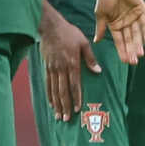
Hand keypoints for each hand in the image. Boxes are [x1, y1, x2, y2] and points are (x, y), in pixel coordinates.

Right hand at [41, 6, 99, 121]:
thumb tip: (98, 71)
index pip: (74, 84)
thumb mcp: (83, 42)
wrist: (50, 26)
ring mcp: (52, 69)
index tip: (77, 109)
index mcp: (72, 63)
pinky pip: (47, 84)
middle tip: (67, 118)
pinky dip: (49, 95)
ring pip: (54, 90)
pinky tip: (51, 104)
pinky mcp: (46, 67)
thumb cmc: (69, 33)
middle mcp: (61, 68)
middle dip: (65, 106)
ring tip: (59, 116)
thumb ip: (90, 58)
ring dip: (56, 104)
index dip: (76, 97)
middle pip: (63, 91)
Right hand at [93, 0, 144, 66]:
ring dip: (139, 44)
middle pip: (129, 40)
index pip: (120, 41)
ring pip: (137, 34)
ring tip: (140, 54)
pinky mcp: (141, 11)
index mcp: (115, 25)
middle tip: (134, 62)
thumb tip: (96, 41)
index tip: (125, 61)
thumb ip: (101, 28)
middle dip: (131, 51)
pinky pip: (144, 23)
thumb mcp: (101, 13)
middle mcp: (125, 23)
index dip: (122, 51)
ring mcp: (133, 17)